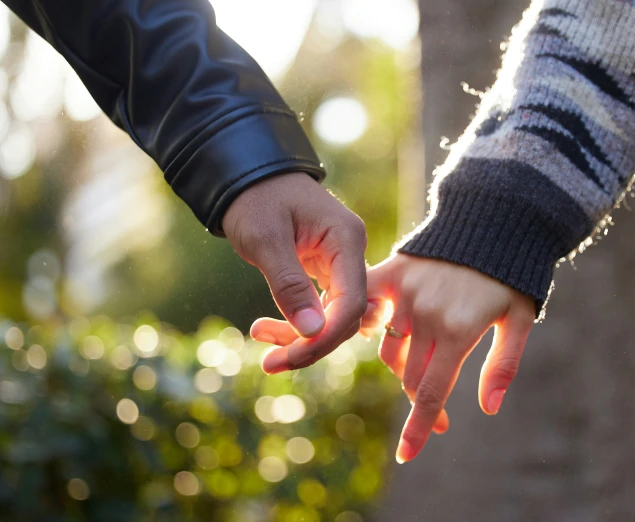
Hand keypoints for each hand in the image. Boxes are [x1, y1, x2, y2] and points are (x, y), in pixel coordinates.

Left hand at [223, 173, 367, 370]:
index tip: (291, 356)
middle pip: (346, 316)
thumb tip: (312, 332)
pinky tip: (268, 329)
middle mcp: (350, 253)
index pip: (352, 302)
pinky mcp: (325, 271)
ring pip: (332, 316)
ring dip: (301, 337)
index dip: (326, 336)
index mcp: (347, 240)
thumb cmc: (255, 198)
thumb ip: (289, 285)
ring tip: (261, 341)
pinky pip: (320, 307)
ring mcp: (340, 262)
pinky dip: (297, 323)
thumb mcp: (265, 239)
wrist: (247, 174)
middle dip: (311, 344)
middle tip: (270, 362)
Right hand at [362, 253, 535, 462]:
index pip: (431, 392)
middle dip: (423, 402)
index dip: (419, 427)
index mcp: (458, 331)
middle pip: (410, 376)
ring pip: (390, 350)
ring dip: (403, 368)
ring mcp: (405, 294)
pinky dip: (366, 327)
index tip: (407, 455)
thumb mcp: (518, 321)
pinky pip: (368, 309)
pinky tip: (371, 335)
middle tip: (438, 415)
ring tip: (424, 367)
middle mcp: (426, 315)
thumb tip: (488, 409)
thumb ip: (502, 365)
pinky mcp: (391, 274)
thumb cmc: (510, 277)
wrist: (492, 222)